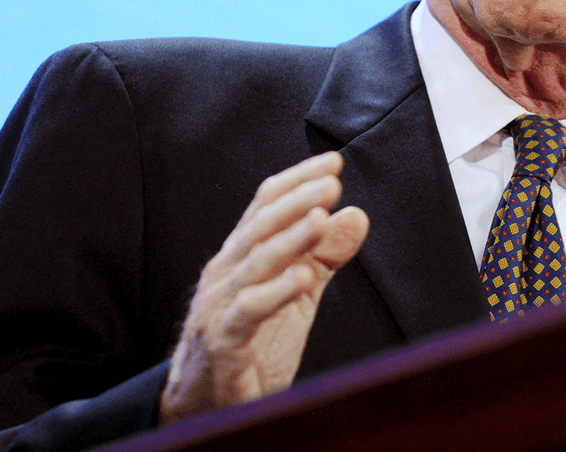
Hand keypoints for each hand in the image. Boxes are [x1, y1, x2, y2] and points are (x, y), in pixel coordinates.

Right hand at [157, 152, 369, 423]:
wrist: (209, 403)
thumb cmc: (253, 343)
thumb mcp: (297, 293)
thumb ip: (324, 254)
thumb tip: (356, 215)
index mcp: (241, 255)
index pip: (266, 206)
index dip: (297, 181)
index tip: (332, 162)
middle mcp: (226, 272)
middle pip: (260, 225)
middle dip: (297, 200)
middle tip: (331, 182)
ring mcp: (219, 305)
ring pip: (255, 262)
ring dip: (290, 238)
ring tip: (320, 218)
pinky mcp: (223, 341)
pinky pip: (248, 311)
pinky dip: (275, 292)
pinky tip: (303, 280)